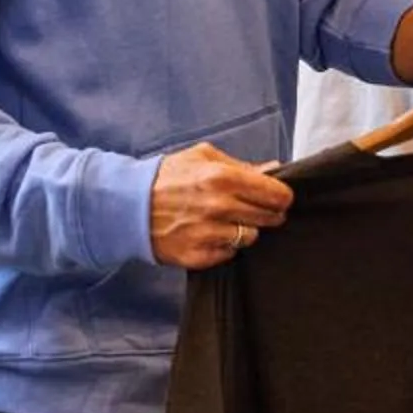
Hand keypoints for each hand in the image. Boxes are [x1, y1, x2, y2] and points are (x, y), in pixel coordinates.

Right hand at [149, 143, 290, 269]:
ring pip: (251, 238)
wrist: (130, 205)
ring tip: (228, 220)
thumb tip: (274, 169)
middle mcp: (219, 206)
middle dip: (268, 213)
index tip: (281, 198)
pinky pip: (229, 254)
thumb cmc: (169, 176)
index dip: (283, 196)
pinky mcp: (198, 255)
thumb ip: (242, 165)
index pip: (276, 194)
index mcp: (223, 177)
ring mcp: (208, 233)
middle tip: (256, 209)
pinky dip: (225, 245)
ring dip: (245, 230)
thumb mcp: (204, 157)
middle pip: (269, 217)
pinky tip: (211, 233)